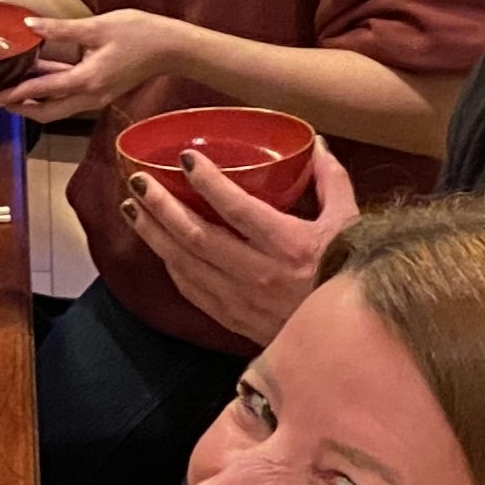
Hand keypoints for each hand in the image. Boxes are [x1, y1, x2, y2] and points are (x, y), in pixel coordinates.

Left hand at [0, 10, 174, 124]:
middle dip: (21, 107)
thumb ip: (60, 29)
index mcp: (86, 81)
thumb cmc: (139, 33)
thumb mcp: (96, 26)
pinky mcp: (103, 90)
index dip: (15, 95)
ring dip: (36, 99)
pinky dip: (53, 88)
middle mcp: (90, 96)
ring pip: (59, 106)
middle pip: (48, 111)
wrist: (172, 47)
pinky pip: (71, 95)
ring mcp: (97, 96)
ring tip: (12, 85)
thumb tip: (29, 25)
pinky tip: (40, 70)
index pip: (43, 92)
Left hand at [118, 141, 354, 347]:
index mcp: (289, 245)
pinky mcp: (233, 320)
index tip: (186, 159)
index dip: (208, 182)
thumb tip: (316, 144)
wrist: (352, 339)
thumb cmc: (350, 273)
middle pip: (196, 235)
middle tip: (137, 181)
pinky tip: (159, 247)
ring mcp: (241, 300)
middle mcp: (258, 273)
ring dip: (154, 234)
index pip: (237, 208)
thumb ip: (332, 181)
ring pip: (184, 264)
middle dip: (161, 205)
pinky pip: (192, 290)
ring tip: (132, 209)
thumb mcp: (349, 224)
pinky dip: (171, 266)